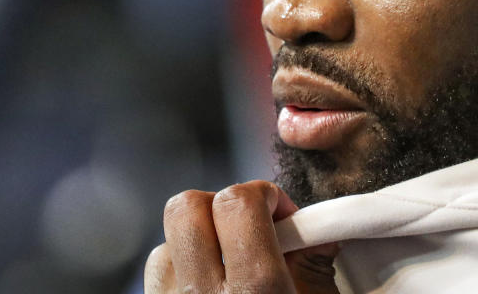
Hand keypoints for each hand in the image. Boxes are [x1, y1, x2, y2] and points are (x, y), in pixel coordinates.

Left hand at [145, 180, 339, 292]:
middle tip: (250, 228)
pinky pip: (157, 280)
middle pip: (186, 207)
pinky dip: (182, 274)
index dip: (263, 193)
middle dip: (221, 204)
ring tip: (230, 268)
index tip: (280, 212)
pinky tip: (210, 290)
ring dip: (200, 244)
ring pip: (165, 244)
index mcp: (255, 292)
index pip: (238, 202)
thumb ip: (317, 268)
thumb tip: (320, 232)